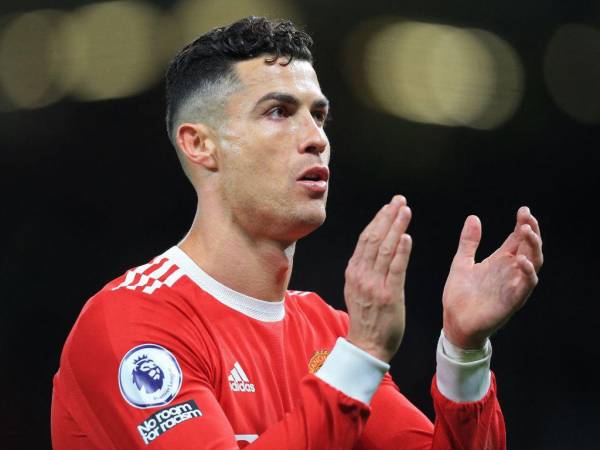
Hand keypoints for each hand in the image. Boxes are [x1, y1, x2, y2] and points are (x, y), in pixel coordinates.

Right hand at [345, 195, 412, 362]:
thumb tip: (373, 249)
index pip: (365, 239)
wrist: (367, 345)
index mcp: (354, 272)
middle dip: (388, 216)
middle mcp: (361, 275)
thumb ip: (364, 269)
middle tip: (399, 200)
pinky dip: (401, 251)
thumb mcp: (357, 289)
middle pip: (374, 238)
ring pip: (385, 249)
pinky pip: (396, 269)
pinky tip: (407, 237)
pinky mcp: (389, 295)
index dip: (377, 220)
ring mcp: (374, 285)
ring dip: (396, 227)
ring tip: (405, 211)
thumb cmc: (366, 318)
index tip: (388, 206)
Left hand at [443, 207, 542, 348]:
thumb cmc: (460, 294)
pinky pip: (526, 285)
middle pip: (529, 248)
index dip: (523, 225)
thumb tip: (474, 218)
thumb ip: (469, 242)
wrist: (454, 321)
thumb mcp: (461, 262)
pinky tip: (522, 260)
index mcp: (500, 261)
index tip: (523, 210)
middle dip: (532, 231)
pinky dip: (527, 273)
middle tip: (528, 217)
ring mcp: (513, 285)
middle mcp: (510, 271)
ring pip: (534, 264)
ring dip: (533, 247)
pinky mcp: (512, 300)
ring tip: (528, 231)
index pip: (518, 239)